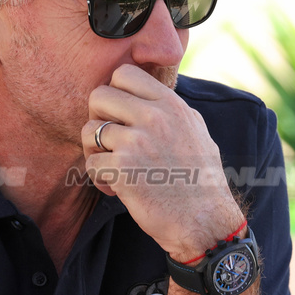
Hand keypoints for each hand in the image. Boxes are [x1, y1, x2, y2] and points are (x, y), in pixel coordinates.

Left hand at [82, 64, 242, 257]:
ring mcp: (137, 142)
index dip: (115, 92)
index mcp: (171, 105)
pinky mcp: (123, 169)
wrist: (205, 221)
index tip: (121, 114)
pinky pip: (91, 164)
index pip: (124, 73)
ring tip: (112, 168)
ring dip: (95, 152)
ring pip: (89, 131)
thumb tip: (149, 95)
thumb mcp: (196, 131)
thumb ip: (171, 110)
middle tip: (110, 141)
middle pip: (98, 95)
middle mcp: (154, 117)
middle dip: (98, 118)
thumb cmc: (201, 181)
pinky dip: (99, 178)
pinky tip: (117, 189)